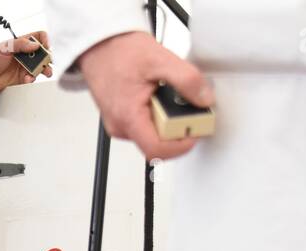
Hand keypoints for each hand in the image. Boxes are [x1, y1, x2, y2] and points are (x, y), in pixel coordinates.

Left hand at [0, 31, 53, 91]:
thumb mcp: (4, 47)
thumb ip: (19, 44)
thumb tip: (34, 45)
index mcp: (22, 43)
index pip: (39, 37)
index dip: (45, 40)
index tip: (46, 46)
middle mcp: (26, 54)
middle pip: (43, 53)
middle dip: (47, 57)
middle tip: (47, 61)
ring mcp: (25, 66)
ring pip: (40, 67)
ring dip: (44, 69)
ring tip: (45, 72)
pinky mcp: (23, 78)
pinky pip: (32, 78)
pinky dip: (31, 79)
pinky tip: (27, 78)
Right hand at [77, 31, 212, 161]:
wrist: (101, 46)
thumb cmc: (121, 52)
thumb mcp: (160, 59)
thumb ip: (187, 80)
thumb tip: (204, 99)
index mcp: (128, 116)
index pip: (157, 149)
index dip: (181, 145)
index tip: (196, 130)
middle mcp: (121, 127)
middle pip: (158, 144)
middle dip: (177, 127)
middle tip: (186, 106)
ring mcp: (120, 126)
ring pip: (152, 136)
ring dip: (168, 121)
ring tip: (166, 96)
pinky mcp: (122, 121)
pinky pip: (146, 127)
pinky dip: (158, 116)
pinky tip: (156, 98)